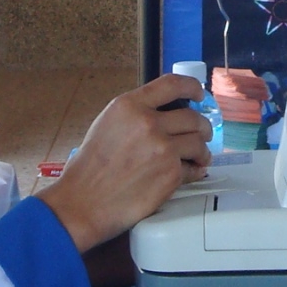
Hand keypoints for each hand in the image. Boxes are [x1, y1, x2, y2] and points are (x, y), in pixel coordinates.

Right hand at [38, 75, 210, 253]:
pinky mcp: (171, 174)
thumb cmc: (90, 168)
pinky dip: (194, 170)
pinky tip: (190, 172)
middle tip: (202, 132)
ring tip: (199, 155)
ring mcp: (162, 149)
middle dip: (202, 125)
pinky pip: (193, 168)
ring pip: (198, 142)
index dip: (192, 87)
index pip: (172, 84)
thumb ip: (137, 113)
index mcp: (130, 106)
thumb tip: (167, 112)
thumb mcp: (108, 124)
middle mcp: (148, 123)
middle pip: (192, 116)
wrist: (84, 201)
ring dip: (202, 149)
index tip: (199, 94)